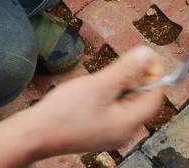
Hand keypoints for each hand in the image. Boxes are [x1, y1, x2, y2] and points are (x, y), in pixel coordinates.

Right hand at [0, 45, 165, 167]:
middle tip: (120, 63)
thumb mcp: (99, 85)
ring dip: (119, 84)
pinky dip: (108, 94)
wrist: (33, 134)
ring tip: (102, 77)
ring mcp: (109, 133)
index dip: (154, 72)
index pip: (155, 96)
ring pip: (125, 102)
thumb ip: (126, 69)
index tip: (145, 54)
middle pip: (141, 99)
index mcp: (128, 124)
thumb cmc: (64, 112)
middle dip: (135, 77)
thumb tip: (148, 53)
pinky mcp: (96, 131)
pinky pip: (112, 108)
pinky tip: (93, 89)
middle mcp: (123, 132)